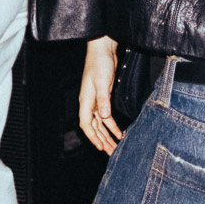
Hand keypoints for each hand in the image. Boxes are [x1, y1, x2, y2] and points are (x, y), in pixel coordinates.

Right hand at [77, 36, 122, 154]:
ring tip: (115, 147)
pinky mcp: (103, 97)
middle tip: (110, 153)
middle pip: (93, 127)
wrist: (103, 50)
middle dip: (101, 140)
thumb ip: (103, 100)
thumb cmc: (99, 63)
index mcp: (85, 100)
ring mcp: (95, 100)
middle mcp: (89, 102)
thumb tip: (104, 117)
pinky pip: (106, 116)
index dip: (92, 137)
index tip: (100, 147)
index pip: (86, 123)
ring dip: (107, 135)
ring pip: (100, 124)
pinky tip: (119, 133)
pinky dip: (112, 126)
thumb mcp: (101, 82)